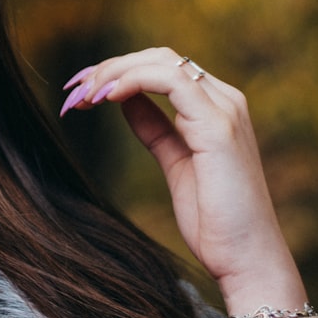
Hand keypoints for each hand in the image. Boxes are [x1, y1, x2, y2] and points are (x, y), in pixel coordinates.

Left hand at [61, 47, 307, 315]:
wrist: (244, 260)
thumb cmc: (214, 219)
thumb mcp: (174, 161)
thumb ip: (154, 127)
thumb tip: (123, 98)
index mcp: (216, 107)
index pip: (161, 67)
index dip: (116, 71)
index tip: (79, 91)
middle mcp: (225, 100)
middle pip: (157, 58)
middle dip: (108, 68)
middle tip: (72, 91)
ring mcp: (225, 110)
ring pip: (161, 62)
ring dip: (113, 73)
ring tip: (84, 96)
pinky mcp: (218, 127)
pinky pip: (171, 81)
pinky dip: (132, 81)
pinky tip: (106, 97)